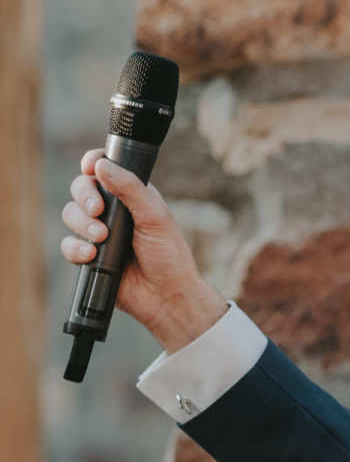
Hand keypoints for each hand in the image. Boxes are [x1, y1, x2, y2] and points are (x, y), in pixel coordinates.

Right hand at [60, 149, 226, 351]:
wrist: (166, 298)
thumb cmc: (170, 257)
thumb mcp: (156, 217)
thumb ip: (131, 189)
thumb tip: (102, 165)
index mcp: (133, 196)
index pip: (106, 170)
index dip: (93, 163)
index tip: (89, 166)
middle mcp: (114, 212)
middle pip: (81, 189)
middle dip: (84, 196)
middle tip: (98, 210)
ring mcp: (99, 234)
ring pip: (70, 215)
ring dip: (81, 224)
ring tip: (102, 237)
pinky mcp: (89, 257)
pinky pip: (68, 245)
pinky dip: (76, 248)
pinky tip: (91, 255)